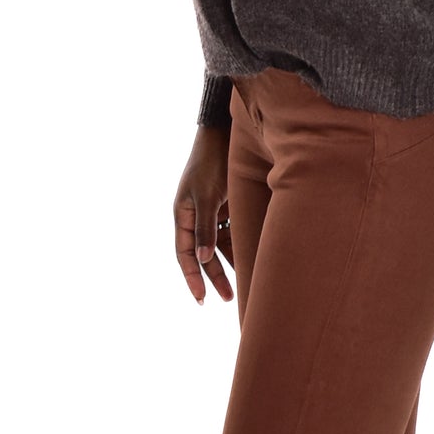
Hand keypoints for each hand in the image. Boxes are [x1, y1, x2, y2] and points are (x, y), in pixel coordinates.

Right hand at [174, 127, 235, 303]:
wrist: (223, 134)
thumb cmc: (210, 163)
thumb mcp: (207, 197)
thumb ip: (205, 228)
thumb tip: (203, 259)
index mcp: (182, 215)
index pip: (185, 254)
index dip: (192, 277)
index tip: (201, 299)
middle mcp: (194, 216)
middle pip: (202, 254)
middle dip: (213, 277)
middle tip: (225, 299)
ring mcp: (210, 211)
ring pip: (218, 245)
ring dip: (228, 263)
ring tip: (242, 285)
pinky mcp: (225, 206)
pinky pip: (231, 232)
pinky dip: (238, 244)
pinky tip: (251, 257)